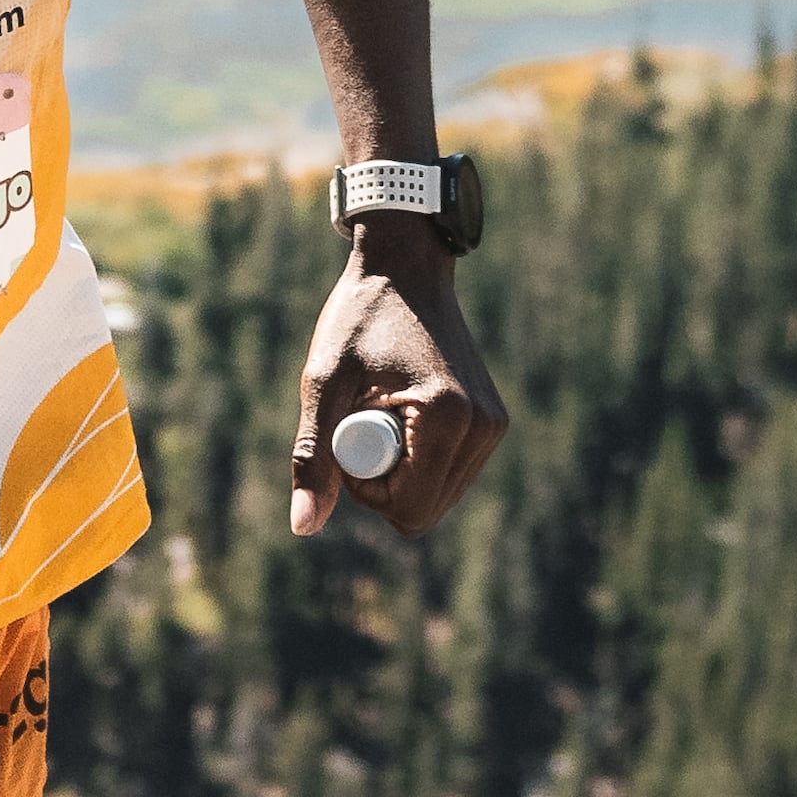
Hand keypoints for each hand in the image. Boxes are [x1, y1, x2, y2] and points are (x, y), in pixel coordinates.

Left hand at [287, 241, 505, 535]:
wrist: (405, 269)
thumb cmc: (358, 319)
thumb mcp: (324, 384)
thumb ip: (313, 455)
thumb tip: (303, 528)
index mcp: (447, 418)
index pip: (408, 511)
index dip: (365, 492)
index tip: (346, 438)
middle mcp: (482, 427)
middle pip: (424, 511)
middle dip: (383, 485)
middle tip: (359, 423)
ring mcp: (493, 426)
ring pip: (439, 496)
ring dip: (402, 473)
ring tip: (383, 410)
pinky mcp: (493, 421)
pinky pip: (450, 473)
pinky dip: (420, 461)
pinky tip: (403, 411)